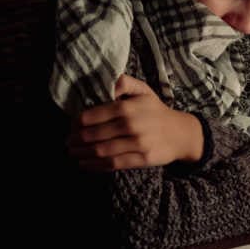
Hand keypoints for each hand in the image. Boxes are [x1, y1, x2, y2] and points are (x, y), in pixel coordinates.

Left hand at [68, 74, 204, 171]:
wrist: (181, 133)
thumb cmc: (157, 111)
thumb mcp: (143, 91)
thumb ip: (124, 83)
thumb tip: (108, 83)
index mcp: (127, 107)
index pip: (91, 116)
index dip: (76, 123)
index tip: (71, 126)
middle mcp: (131, 125)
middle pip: (92, 135)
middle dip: (75, 140)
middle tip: (68, 141)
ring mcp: (137, 144)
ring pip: (100, 151)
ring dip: (81, 153)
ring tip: (73, 152)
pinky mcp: (142, 159)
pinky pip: (112, 164)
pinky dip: (94, 165)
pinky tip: (85, 163)